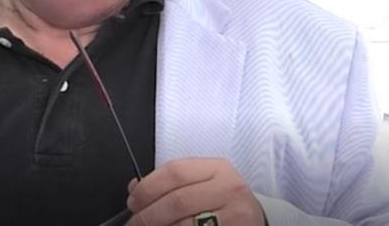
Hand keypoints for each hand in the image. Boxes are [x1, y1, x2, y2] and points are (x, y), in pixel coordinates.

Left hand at [126, 158, 264, 225]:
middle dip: (148, 215)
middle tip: (134, 223)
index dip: (148, 187)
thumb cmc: (224, 201)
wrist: (256, 220)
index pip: (175, 171)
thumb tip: (135, 189)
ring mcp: (234, 216)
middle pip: (177, 201)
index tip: (133, 201)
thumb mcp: (205, 183)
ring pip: (183, 225)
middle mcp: (229, 189)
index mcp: (218, 169)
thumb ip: (172, 182)